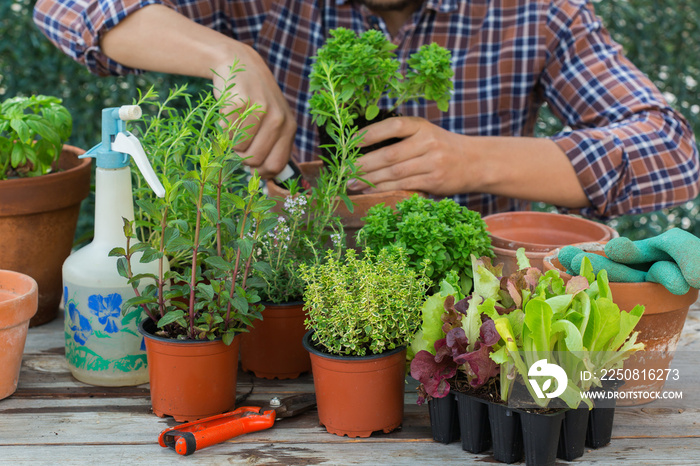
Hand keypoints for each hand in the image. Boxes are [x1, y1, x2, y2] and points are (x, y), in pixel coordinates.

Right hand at [212, 45, 295, 178]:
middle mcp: (279, 119)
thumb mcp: (273, 121)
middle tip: (240, 141)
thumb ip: (272, 146)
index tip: (251, 167)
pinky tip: (228, 114)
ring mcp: (260, 110)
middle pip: (255, 161)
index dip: (260, 172)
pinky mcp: (239, 103)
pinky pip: (227, 133)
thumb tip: (260, 179)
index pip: (276, 165)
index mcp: (289, 127)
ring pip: (240, 149)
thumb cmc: (256, 100)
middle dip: (242, 157)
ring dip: (232, 143)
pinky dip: (223, 129)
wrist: (240, 64)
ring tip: (235, 125)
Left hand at [349, 116, 470, 195]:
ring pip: (394, 173)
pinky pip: (403, 186)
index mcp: (422, 126)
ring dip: (370, 180)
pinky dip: (384, 189)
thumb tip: (363, 148)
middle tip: (344, 170)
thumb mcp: (426, 134)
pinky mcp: (434, 181)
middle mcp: (428, 142)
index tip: (351, 142)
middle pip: (389, 154)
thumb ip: (402, 138)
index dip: (371, 133)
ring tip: (352, 183)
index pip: (393, 126)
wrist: (477, 162)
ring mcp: (432, 162)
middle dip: (364, 164)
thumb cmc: (443, 148)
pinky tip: (370, 190)